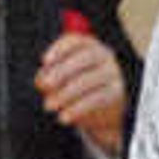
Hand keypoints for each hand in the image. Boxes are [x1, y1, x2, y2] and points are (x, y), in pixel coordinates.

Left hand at [36, 24, 127, 151]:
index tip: (44, 61)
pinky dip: (77, 108)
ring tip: (49, 106)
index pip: (75, 41)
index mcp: (88, 45)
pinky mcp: (116, 92)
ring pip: (89, 80)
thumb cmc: (76, 87)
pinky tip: (64, 117)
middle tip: (44, 85)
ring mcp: (112, 73)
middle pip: (84, 58)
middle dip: (61, 71)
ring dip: (65, 94)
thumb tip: (41, 80)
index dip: (59, 49)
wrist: (104, 111)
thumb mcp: (60, 79)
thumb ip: (48, 76)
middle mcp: (104, 55)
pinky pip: (96, 99)